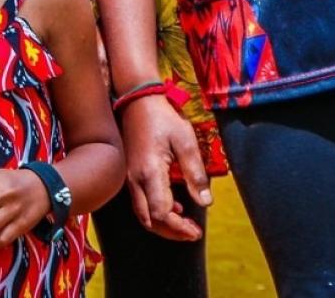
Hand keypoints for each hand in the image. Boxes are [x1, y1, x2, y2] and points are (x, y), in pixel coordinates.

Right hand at [119, 95, 211, 241]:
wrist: (137, 101)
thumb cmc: (163, 118)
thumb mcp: (186, 142)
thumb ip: (195, 174)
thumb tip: (205, 202)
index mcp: (150, 172)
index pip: (162, 213)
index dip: (179, 227)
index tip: (197, 231)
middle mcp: (135, 179)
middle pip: (149, 220)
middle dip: (171, 232)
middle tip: (193, 233)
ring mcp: (129, 178)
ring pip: (142, 214)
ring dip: (163, 224)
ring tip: (185, 224)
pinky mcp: (129, 174)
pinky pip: (140, 203)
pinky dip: (155, 212)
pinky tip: (173, 206)